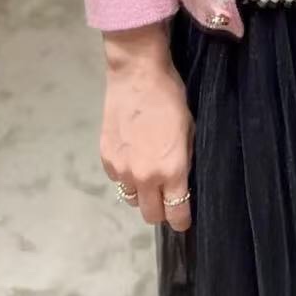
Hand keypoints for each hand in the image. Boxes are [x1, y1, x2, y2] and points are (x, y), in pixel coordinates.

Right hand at [101, 46, 194, 232]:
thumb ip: (185, 162)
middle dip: (161, 211)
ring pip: (131, 199)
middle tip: (166, 197)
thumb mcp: (189, 130)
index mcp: (171, 170)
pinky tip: (133, 157)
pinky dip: (126, 176)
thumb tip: (181, 182)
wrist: (136, 75)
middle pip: (151, 215)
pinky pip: (118, 181)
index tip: (183, 219)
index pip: (176, 213)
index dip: (181, 220)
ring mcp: (122, 169)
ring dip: (141, 194)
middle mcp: (144, 176)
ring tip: (148, 175)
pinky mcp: (106, 159)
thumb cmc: (170, 98)